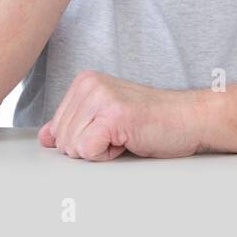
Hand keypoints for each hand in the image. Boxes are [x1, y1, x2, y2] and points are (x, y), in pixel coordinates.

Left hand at [38, 70, 207, 160]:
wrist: (191, 118)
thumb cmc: (154, 121)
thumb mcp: (105, 119)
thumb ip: (74, 124)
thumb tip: (45, 137)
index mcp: (84, 81)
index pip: (56, 129)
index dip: (84, 140)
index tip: (111, 129)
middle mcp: (89, 83)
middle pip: (62, 140)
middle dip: (91, 147)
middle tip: (121, 134)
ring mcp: (100, 96)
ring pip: (72, 147)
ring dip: (102, 151)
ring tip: (126, 134)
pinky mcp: (113, 114)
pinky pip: (88, 151)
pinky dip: (109, 155)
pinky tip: (129, 139)